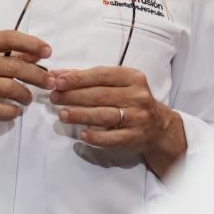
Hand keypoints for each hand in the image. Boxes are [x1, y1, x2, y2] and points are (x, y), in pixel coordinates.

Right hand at [0, 31, 51, 137]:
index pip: (8, 38)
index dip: (31, 43)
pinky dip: (11, 112)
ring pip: (9, 89)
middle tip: (50, 81)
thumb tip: (35, 55)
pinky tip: (15, 111)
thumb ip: (1, 53)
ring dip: (25, 95)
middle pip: (14, 67)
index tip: (47, 51)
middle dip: (37, 75)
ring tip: (29, 98)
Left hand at [50, 65, 187, 178]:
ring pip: (105, 115)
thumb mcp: (117, 84)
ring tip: (62, 114)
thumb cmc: (131, 100)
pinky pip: (113, 138)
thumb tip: (58, 76)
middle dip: (74, 96)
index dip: (78, 78)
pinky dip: (97, 137)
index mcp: (132, 77)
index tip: (58, 80)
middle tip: (54, 97)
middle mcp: (137, 96)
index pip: (101, 75)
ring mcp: (138, 117)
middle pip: (101, 95)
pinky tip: (82, 135)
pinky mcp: (135, 137)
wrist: (158, 127)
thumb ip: (88, 79)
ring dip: (81, 115)